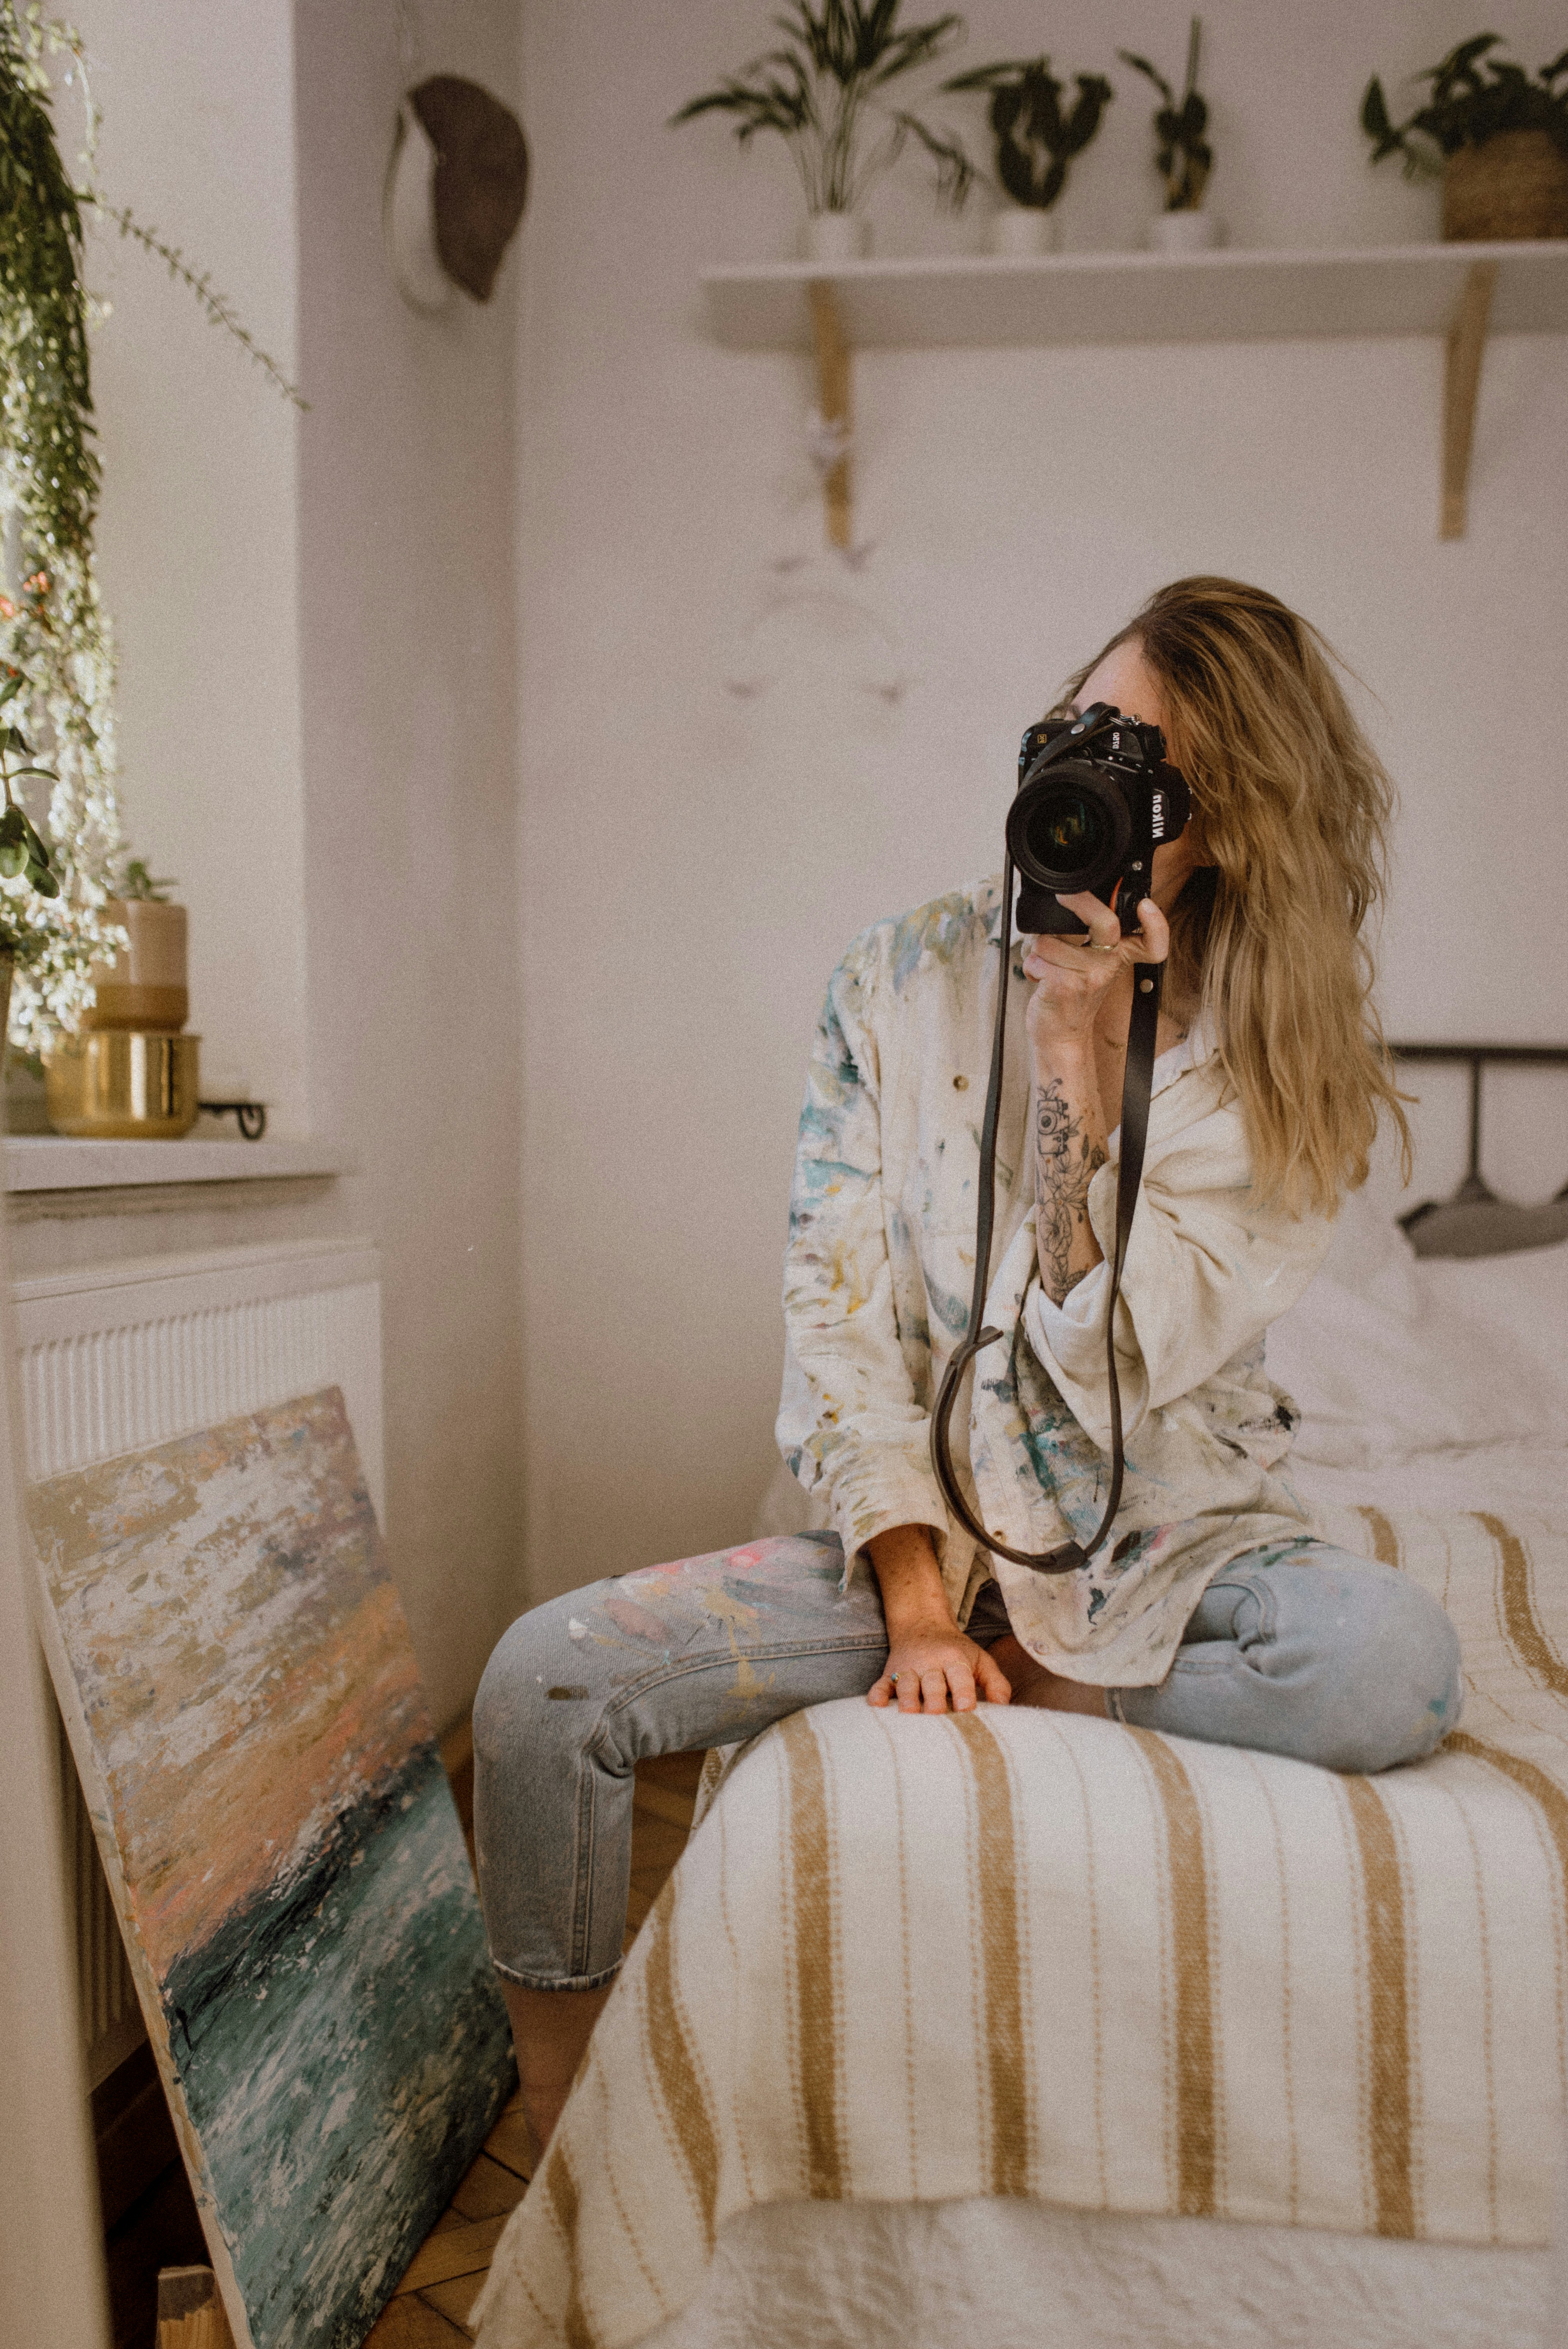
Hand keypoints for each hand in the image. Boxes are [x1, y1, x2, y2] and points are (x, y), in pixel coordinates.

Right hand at [868, 1618, 1011, 1713]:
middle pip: (932, 1683)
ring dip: (907, 1698)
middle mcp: (930, 1663)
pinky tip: (876, 1705)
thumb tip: (1004, 1710)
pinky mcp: (890, 1674)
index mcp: (954, 1660)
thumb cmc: (956, 1651)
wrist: (922, 1625)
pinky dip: (877, 1694)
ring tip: (909, 1713)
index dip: (963, 1693)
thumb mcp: (980, 1660)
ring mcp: (908, 1669)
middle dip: (935, 1699)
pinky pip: (881, 1684)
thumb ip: (996, 1684)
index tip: (966, 1710)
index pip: (960, 1676)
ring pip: (906, 1684)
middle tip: (937, 1715)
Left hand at [1023, 891, 1168, 1057]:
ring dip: (1037, 950)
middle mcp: (1109, 966)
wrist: (1062, 1035)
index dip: (1156, 924)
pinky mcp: (1064, 986)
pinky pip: (1036, 958)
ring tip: (1047, 964)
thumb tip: (1071, 899)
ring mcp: (1088, 977)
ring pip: (1048, 939)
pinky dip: (1030, 966)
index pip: (1151, 943)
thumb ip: (1090, 935)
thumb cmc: (1073, 995)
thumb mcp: (1092, 964)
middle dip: (1080, 902)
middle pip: (1106, 923)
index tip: (1146, 906)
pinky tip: (1040, 978)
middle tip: (1064, 896)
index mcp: (1119, 956)